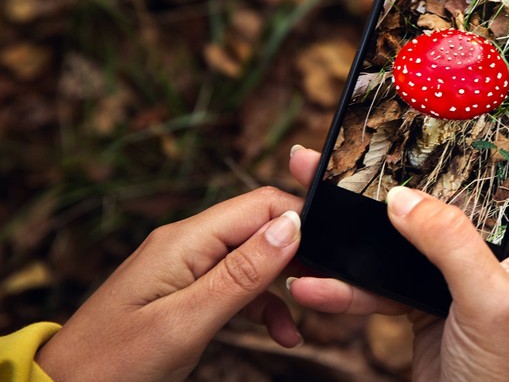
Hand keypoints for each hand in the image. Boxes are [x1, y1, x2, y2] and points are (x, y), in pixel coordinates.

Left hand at [37, 187, 303, 381]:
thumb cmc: (114, 364)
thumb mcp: (186, 322)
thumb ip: (242, 274)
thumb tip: (292, 226)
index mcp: (185, 240)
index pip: (260, 205)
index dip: (301, 220)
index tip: (332, 251)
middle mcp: (187, 244)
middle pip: (260, 228)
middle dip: (296, 256)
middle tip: (323, 290)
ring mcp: (186, 267)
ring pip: (253, 259)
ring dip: (282, 288)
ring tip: (299, 323)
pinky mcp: (186, 291)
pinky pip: (236, 285)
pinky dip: (262, 305)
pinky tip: (279, 332)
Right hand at [288, 139, 508, 380]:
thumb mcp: (489, 302)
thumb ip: (450, 243)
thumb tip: (401, 198)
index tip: (476, 81)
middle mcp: (496, 246)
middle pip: (448, 186)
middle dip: (404, 160)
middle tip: (362, 129)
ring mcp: (456, 271)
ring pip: (403, 228)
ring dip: (356, 217)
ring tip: (310, 189)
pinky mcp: (422, 298)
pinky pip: (380, 277)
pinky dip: (347, 281)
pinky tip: (314, 282)